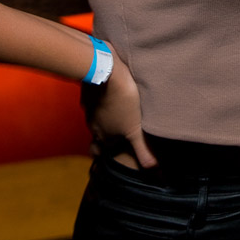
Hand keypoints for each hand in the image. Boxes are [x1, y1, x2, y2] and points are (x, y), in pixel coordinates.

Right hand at [81, 53, 156, 167]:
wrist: (104, 71)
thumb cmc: (123, 101)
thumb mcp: (136, 128)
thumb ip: (143, 149)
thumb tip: (152, 168)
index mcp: (103, 136)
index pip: (99, 153)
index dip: (106, 154)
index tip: (112, 154)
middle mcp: (93, 126)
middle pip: (97, 137)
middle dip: (105, 139)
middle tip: (116, 137)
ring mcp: (88, 109)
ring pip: (94, 120)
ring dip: (104, 120)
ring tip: (118, 115)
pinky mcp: (88, 93)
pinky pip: (93, 102)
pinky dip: (101, 103)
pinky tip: (110, 96)